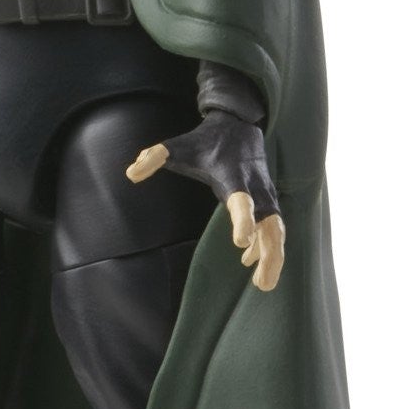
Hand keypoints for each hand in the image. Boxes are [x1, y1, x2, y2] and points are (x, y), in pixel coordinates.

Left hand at [126, 113, 285, 290]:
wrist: (238, 123)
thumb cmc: (205, 140)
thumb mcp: (177, 147)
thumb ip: (154, 158)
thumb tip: (130, 173)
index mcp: (234, 177)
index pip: (242, 202)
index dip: (243, 221)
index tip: (240, 243)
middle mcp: (256, 188)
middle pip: (270, 225)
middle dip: (269, 254)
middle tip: (262, 284)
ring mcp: (266, 194)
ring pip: (277, 230)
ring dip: (273, 257)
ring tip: (263, 285)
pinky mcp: (269, 198)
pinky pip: (274, 227)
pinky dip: (268, 246)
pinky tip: (250, 263)